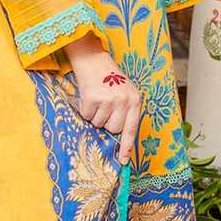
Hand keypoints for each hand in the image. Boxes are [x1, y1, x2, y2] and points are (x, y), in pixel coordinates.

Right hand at [63, 35, 141, 164]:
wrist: (93, 60)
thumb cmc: (109, 79)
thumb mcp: (124, 92)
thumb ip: (125, 111)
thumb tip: (117, 137)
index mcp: (135, 100)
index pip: (132, 128)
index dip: (127, 146)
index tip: (123, 161)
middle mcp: (124, 100)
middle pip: (113, 129)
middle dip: (106, 123)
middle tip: (104, 109)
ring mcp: (109, 99)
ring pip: (98, 123)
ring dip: (94, 115)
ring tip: (97, 99)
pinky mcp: (93, 98)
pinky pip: (87, 116)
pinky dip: (85, 109)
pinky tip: (89, 97)